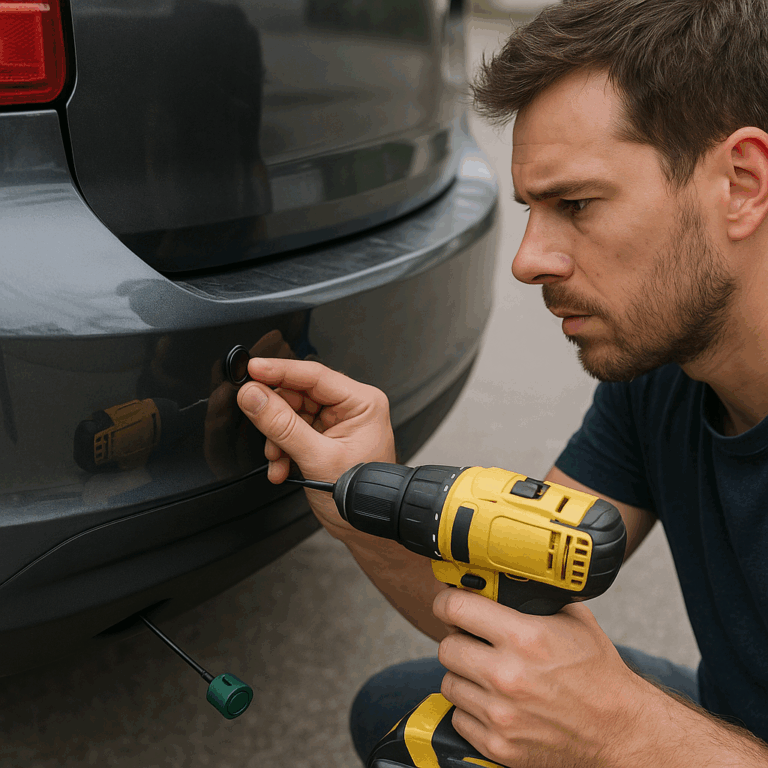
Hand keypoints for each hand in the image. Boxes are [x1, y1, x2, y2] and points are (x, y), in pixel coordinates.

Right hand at [237, 358, 395, 535]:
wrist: (365, 527)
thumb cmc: (363, 496)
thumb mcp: (318, 459)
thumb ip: (282, 426)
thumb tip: (254, 396)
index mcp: (362, 403)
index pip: (314, 375)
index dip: (280, 371)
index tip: (252, 370)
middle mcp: (351, 407)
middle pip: (298, 393)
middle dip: (276, 416)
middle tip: (260, 426)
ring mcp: (336, 422)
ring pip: (290, 413)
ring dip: (277, 438)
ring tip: (278, 458)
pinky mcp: (324, 436)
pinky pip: (292, 431)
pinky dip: (281, 448)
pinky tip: (281, 466)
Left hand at [432, 589, 644, 767]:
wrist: (619, 731)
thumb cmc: (597, 673)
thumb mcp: (572, 619)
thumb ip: (533, 597)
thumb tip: (496, 578)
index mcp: (524, 637)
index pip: (456, 608)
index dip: (447, 602)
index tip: (449, 603)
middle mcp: (508, 676)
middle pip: (446, 647)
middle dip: (458, 639)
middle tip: (473, 641)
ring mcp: (501, 714)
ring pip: (449, 683)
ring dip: (464, 676)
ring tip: (488, 673)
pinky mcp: (498, 745)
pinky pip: (459, 717)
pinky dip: (471, 709)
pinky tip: (494, 702)